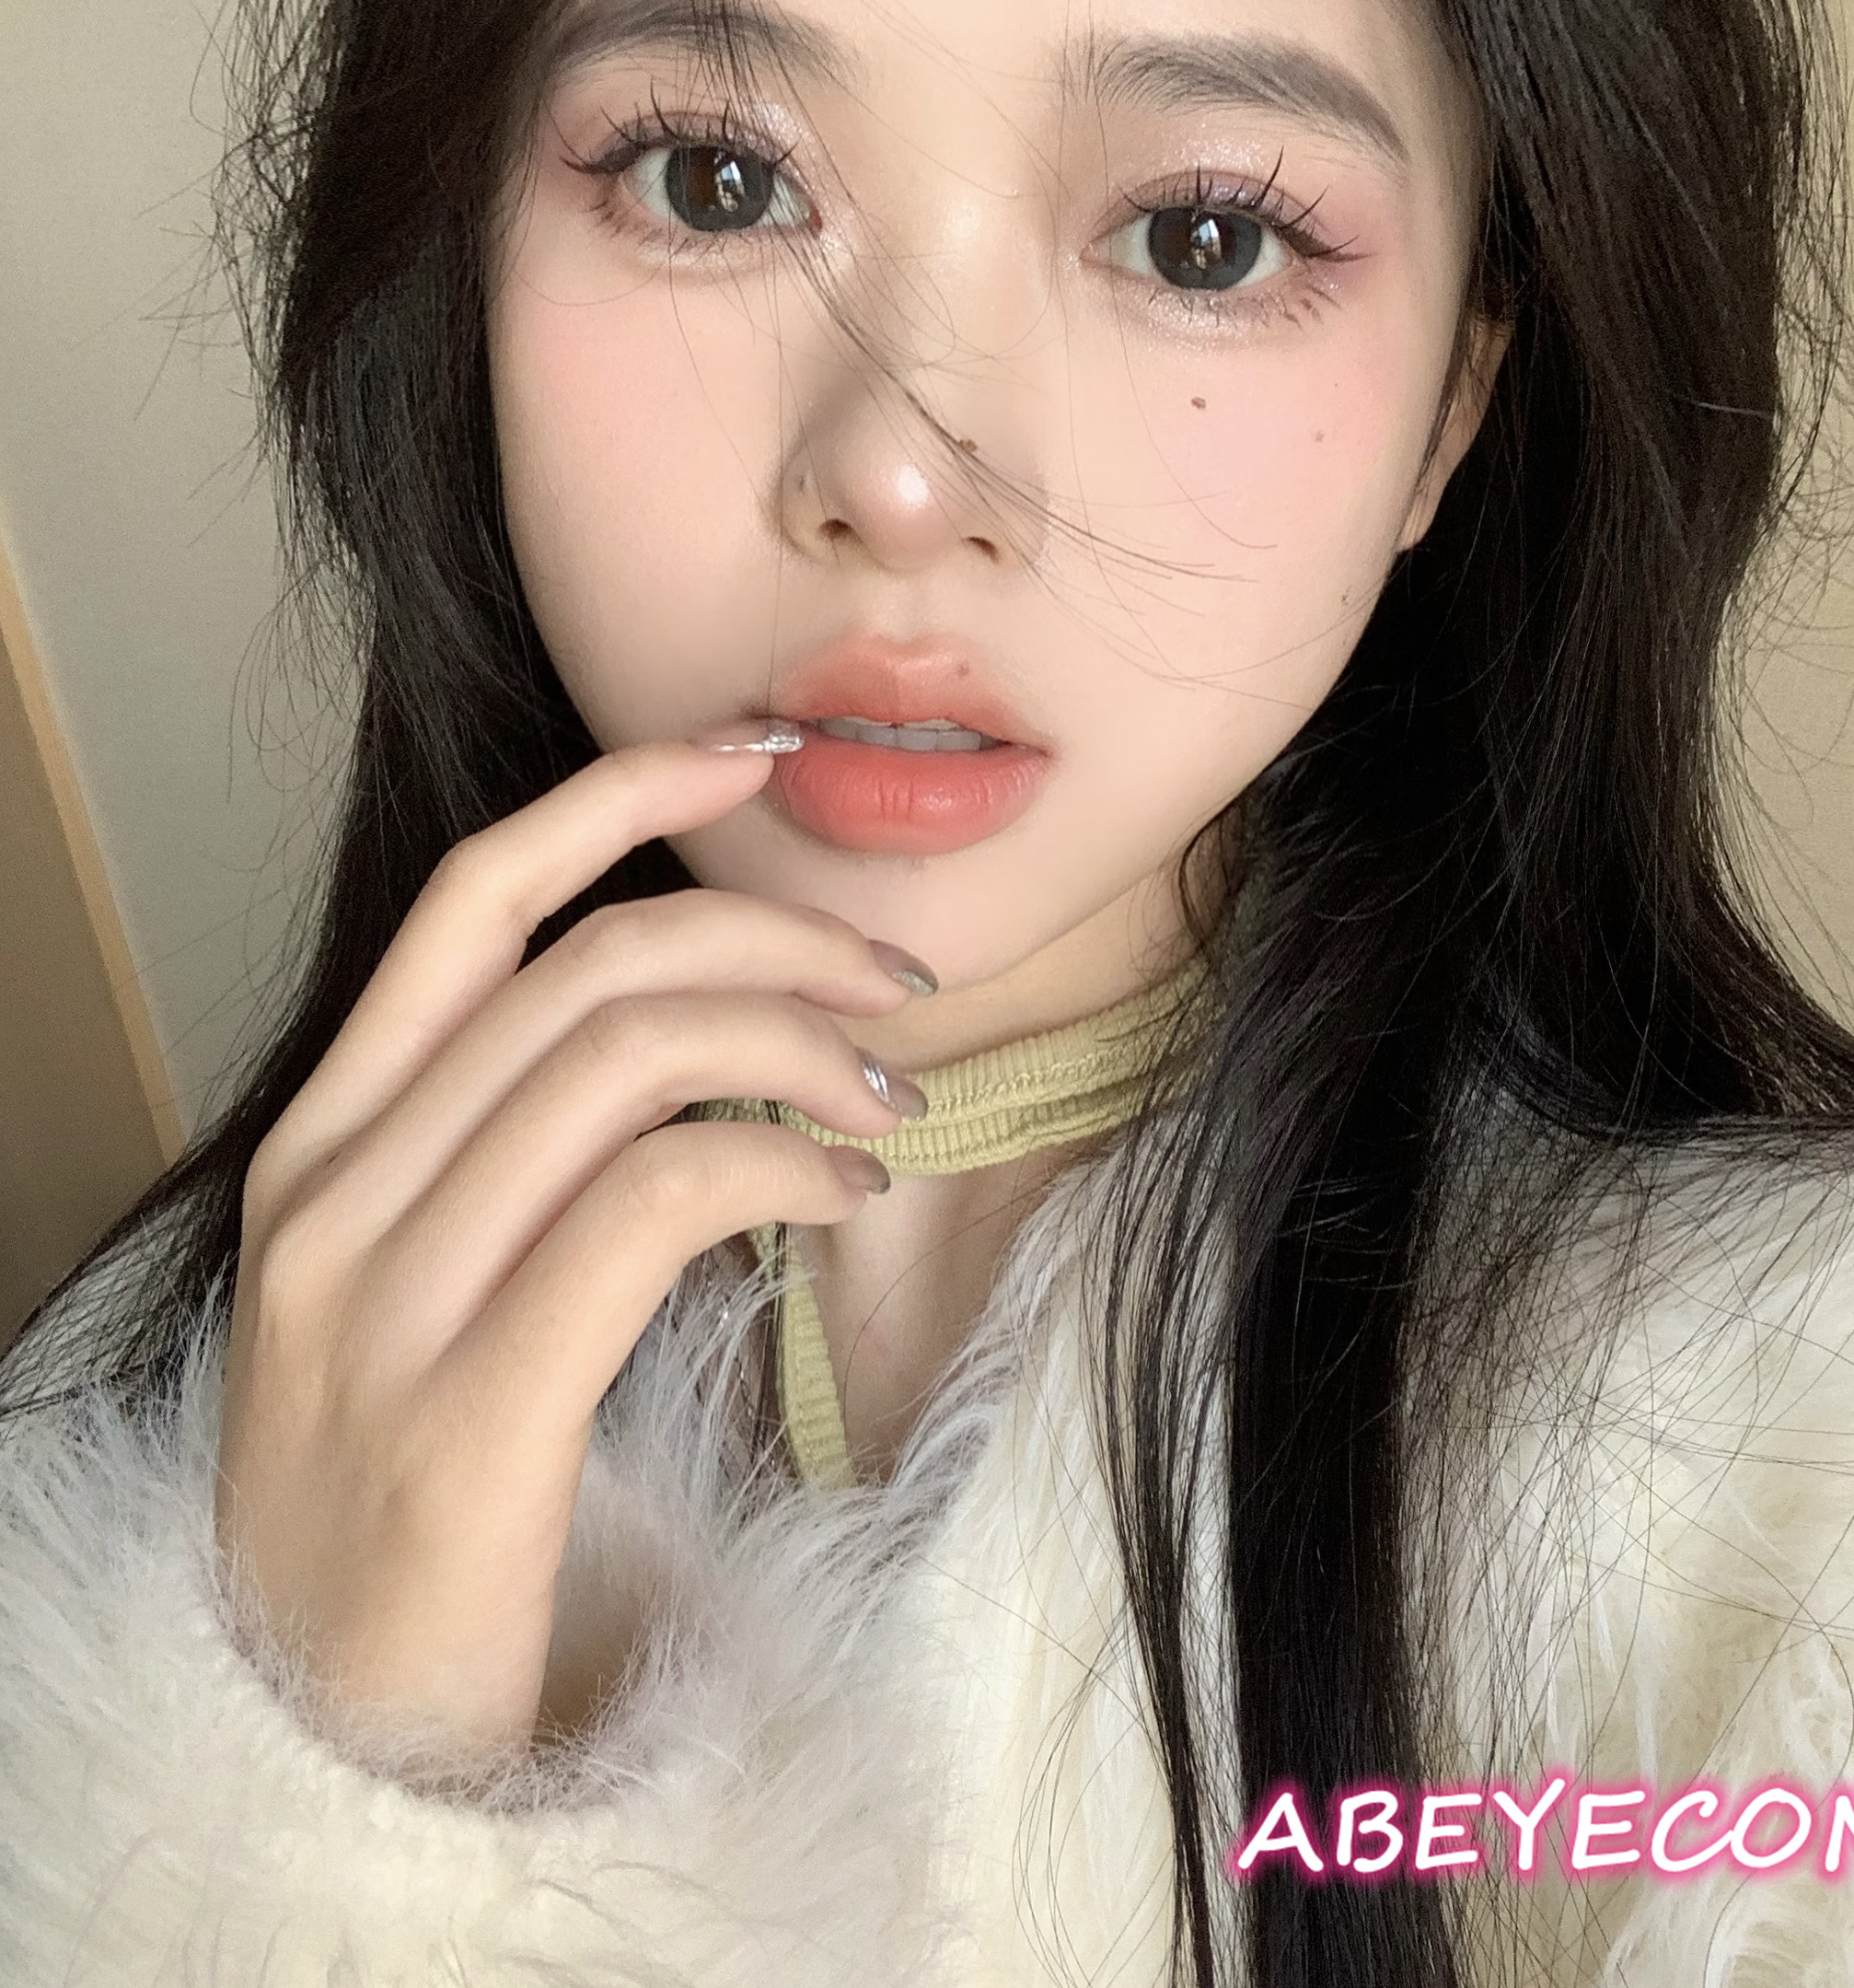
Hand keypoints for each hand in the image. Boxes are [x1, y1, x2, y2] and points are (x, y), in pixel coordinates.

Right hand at [213, 734, 922, 1771]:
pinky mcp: (465, 1417)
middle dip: (773, 935)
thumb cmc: (399, 1499)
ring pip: (629, 1058)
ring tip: (890, 1098)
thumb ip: (501, 1151)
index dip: (618, 794)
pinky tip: (844, 1190)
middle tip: (896, 985)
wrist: (314, 1744)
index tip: (749, 753)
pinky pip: (653, 1202)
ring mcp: (381, 1305)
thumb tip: (691, 1025)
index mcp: (320, 1146)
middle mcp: (332, 1197)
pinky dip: (777, 1160)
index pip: (471, 900)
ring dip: (801, 1047)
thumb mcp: (407, 1289)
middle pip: (588, 964)